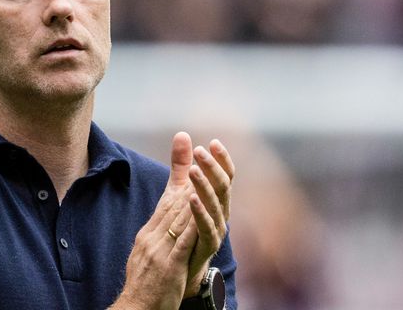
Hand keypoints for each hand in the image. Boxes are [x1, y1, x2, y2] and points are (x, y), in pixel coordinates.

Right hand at [109, 136, 201, 308]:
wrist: (135, 308)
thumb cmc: (143, 285)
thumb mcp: (147, 255)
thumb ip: (158, 235)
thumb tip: (165, 220)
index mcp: (147, 235)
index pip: (166, 204)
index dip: (181, 182)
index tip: (194, 164)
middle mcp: (151, 238)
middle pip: (173, 204)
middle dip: (189, 179)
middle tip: (203, 157)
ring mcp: (159, 251)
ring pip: (179, 217)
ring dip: (193, 194)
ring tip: (204, 174)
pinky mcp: (169, 266)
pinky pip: (183, 242)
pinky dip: (192, 224)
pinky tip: (201, 210)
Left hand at [182, 135, 234, 296]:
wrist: (179, 268)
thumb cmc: (182, 226)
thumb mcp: (178, 190)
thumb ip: (181, 164)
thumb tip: (182, 134)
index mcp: (216, 200)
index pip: (225, 176)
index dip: (221, 160)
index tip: (213, 142)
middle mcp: (221, 214)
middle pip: (222, 187)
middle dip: (213, 167)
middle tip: (201, 151)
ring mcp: (216, 230)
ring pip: (216, 206)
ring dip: (205, 186)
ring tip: (194, 170)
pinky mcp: (206, 247)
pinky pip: (206, 228)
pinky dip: (200, 212)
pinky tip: (191, 198)